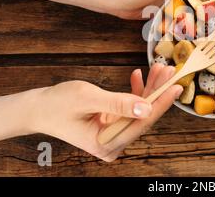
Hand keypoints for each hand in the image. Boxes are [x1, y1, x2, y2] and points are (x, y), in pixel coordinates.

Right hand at [31, 64, 181, 161]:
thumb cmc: (58, 104)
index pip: (142, 123)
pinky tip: (137, 76)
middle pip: (143, 116)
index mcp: (107, 144)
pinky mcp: (112, 125)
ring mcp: (113, 135)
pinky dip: (134, 91)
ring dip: (148, 89)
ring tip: (158, 69)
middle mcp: (113, 143)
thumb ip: (118, 104)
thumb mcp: (88, 99)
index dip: (160, 103)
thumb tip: (146, 108)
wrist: (39, 108)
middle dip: (157, 92)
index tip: (175, 87)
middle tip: (170, 72)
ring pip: (139, 110)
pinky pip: (129, 107)